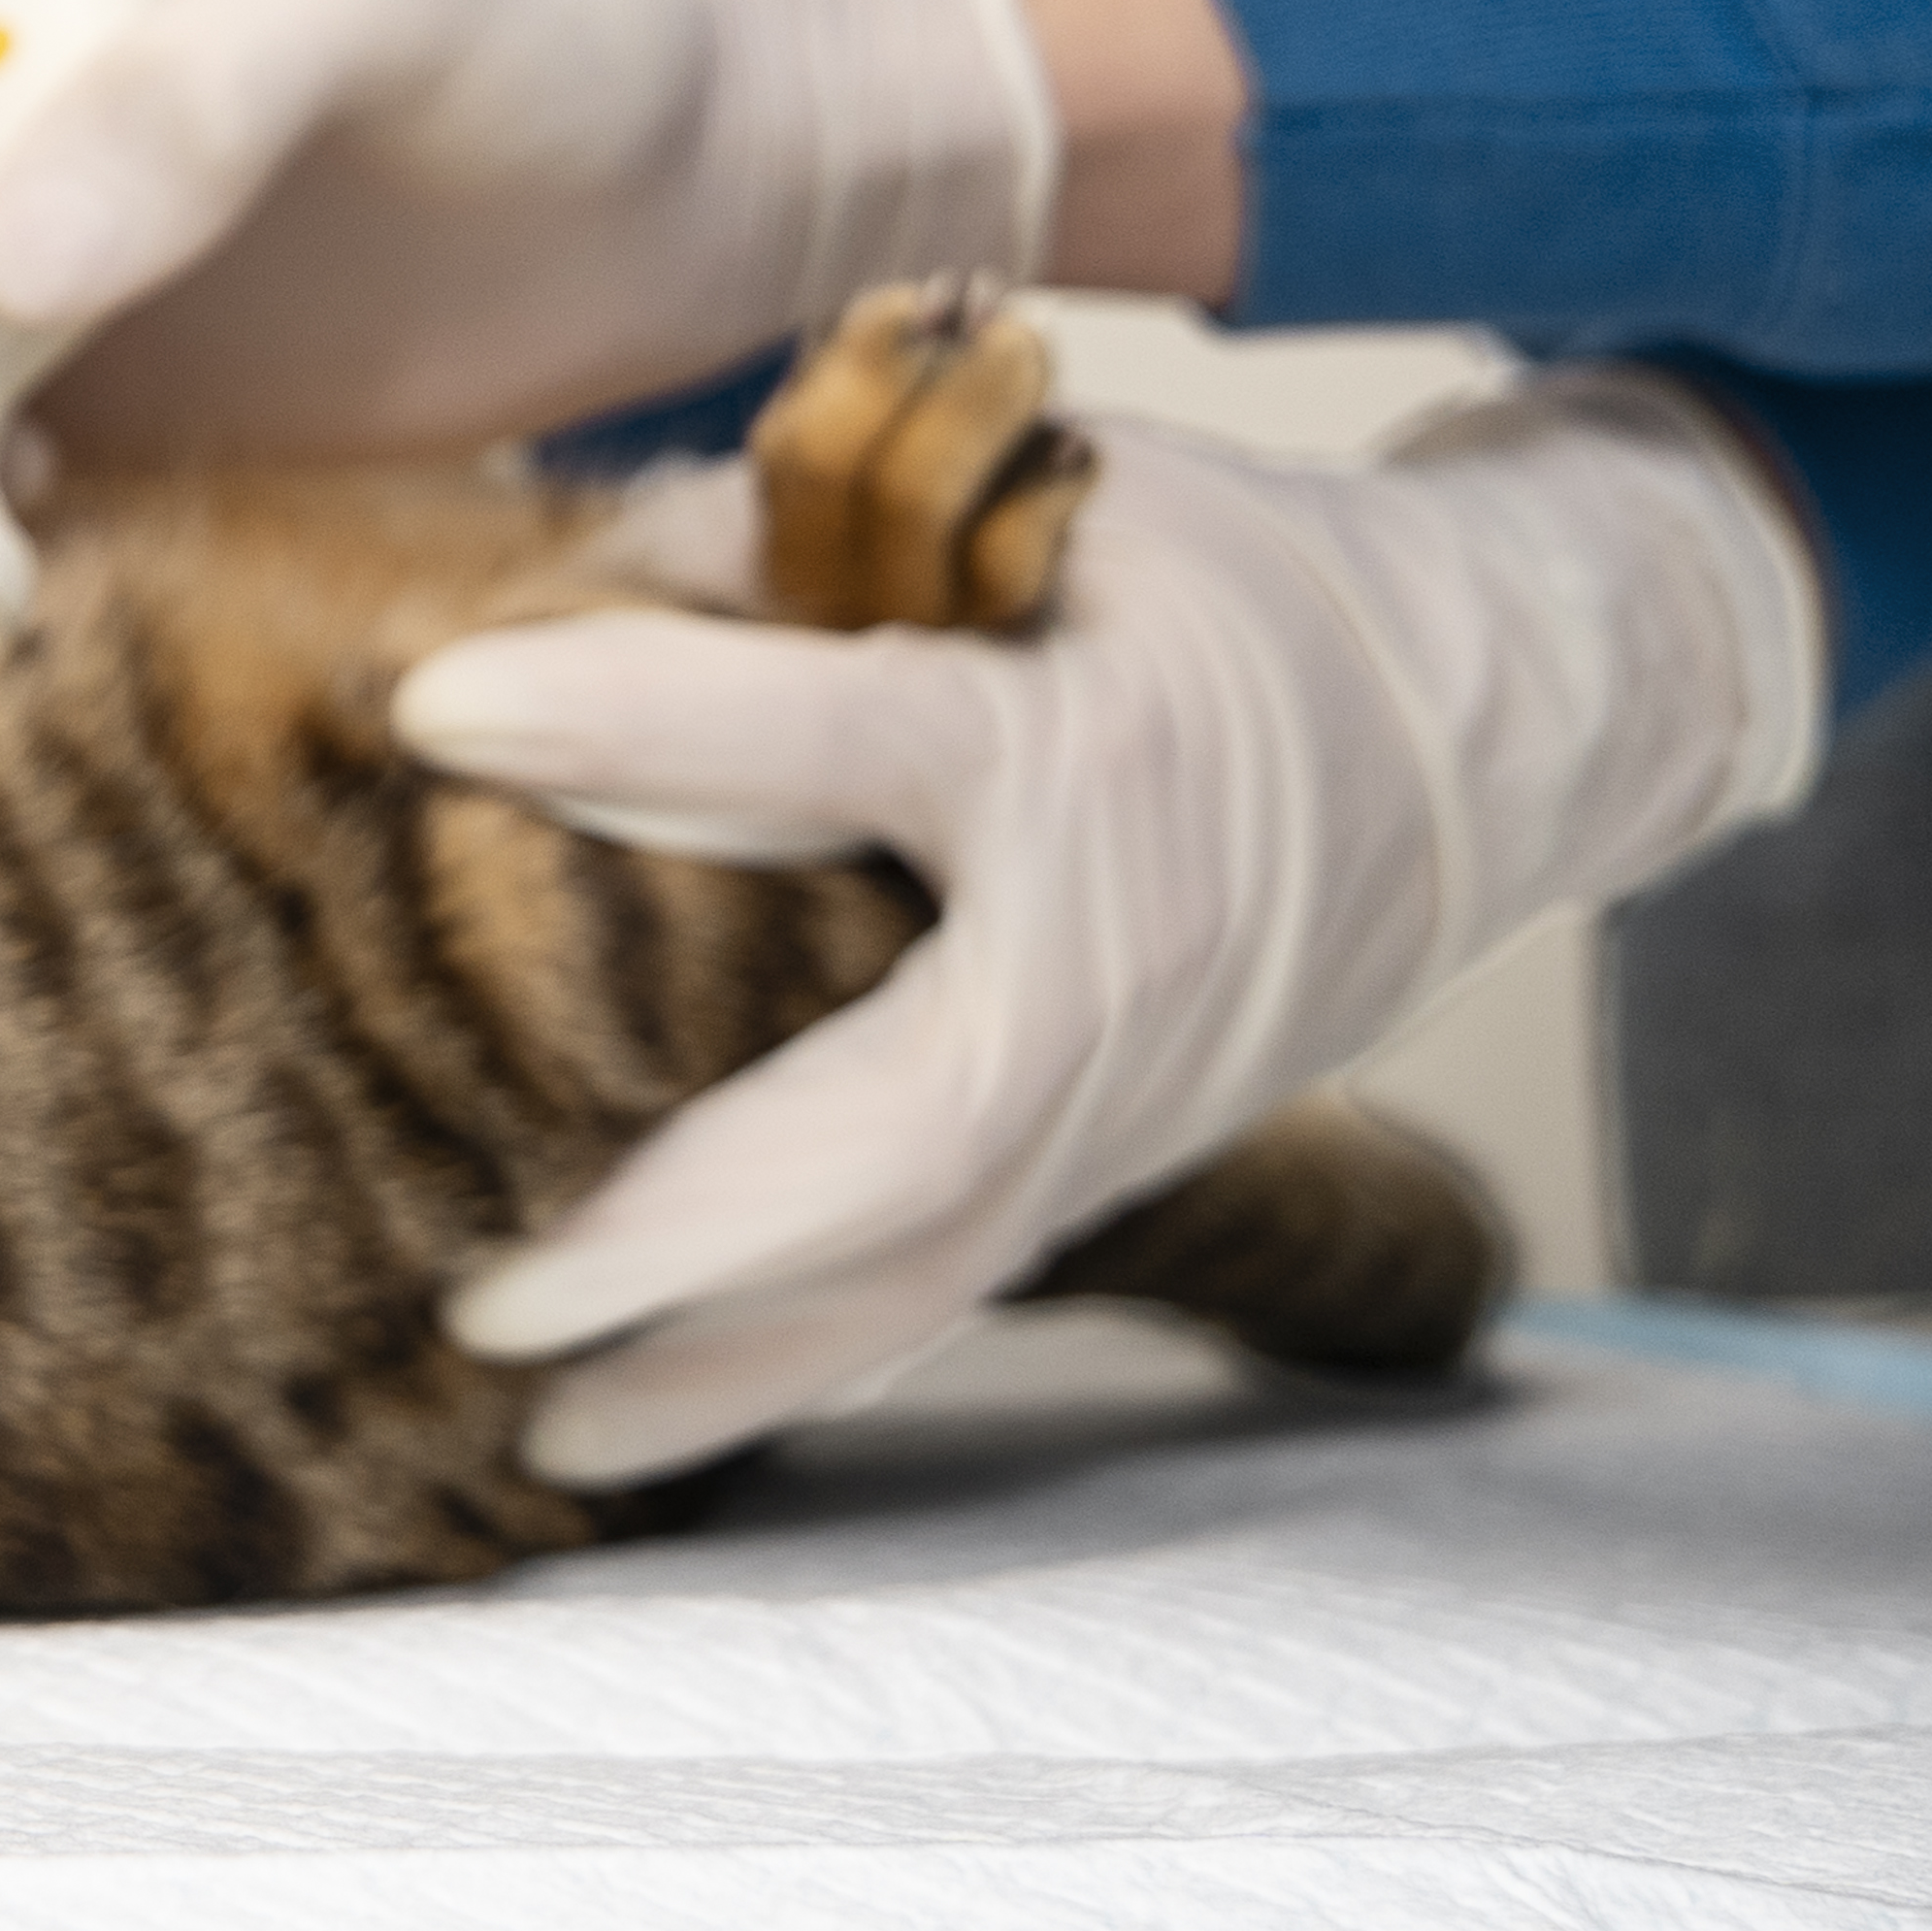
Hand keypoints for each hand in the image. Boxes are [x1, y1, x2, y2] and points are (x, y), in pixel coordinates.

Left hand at [391, 373, 1819, 1477]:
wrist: (1495, 729)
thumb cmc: (1245, 591)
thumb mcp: (1065, 498)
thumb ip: (822, 523)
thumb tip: (570, 566)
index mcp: (1094, 753)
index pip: (843, 739)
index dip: (640, 712)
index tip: (436, 703)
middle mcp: (1115, 961)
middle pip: (904, 1130)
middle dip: (692, 1228)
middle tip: (490, 1300)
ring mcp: (1129, 1097)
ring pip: (924, 1266)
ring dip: (724, 1364)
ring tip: (535, 1432)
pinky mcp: (1115, 1162)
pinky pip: (949, 1288)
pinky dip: (797, 1368)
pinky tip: (649, 1428)